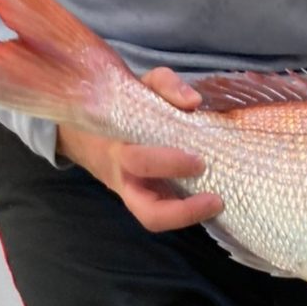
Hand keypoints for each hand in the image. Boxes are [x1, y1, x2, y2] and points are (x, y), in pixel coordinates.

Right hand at [56, 67, 223, 231]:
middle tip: (215, 197)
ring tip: (217, 205)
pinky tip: (211, 201)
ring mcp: (133, 196)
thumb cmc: (121, 109)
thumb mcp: (140, 87)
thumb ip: (166, 85)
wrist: (89, 130)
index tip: (197, 160)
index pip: (138, 163)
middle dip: (184, 209)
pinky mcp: (145, 202)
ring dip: (188, 218)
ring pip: (155, 220)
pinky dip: (188, 211)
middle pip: (148, 212)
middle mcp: (124, 181)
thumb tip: (193, 101)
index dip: (168, 164)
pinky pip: (164, 214)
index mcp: (117, 149)